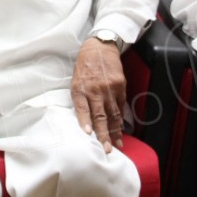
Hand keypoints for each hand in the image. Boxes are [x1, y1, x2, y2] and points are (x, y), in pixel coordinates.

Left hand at [71, 38, 125, 152]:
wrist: (100, 47)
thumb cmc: (84, 66)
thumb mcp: (75, 81)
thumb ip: (79, 100)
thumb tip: (84, 121)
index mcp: (80, 88)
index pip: (83, 108)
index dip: (85, 121)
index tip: (88, 134)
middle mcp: (95, 89)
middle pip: (100, 115)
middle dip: (104, 133)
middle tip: (107, 149)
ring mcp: (109, 88)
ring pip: (114, 113)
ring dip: (116, 131)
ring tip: (118, 144)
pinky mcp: (121, 85)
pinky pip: (121, 106)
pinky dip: (121, 119)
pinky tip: (122, 129)